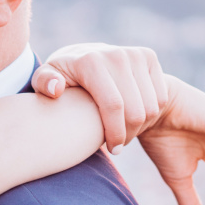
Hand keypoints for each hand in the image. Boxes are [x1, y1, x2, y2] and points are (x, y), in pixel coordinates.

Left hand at [32, 44, 167, 152]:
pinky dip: (150, 114)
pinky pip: (160, 97)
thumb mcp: (44, 80)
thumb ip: (44, 84)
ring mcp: (135, 54)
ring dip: (140, 127)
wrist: (79, 57)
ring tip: (122, 132)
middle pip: (136, 110)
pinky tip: (132, 118)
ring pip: (151, 106)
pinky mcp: (148, 56)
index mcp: (91, 62)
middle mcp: (116, 54)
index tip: (112, 150)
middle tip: (117, 145)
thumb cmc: (59, 77)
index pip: (114, 106)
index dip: (116, 133)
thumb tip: (57, 89)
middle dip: (128, 134)